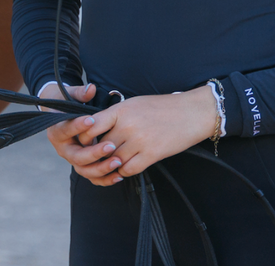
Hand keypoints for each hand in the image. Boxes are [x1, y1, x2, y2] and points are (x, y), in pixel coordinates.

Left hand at [46, 86, 217, 186]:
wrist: (189, 113)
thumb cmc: (161, 107)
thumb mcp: (134, 103)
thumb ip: (115, 115)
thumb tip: (98, 126)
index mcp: (121, 110)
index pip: (92, 125)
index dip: (85, 135)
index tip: (85, 141)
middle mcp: (127, 126)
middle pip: (102, 145)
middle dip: (96, 153)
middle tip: (94, 157)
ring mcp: (139, 141)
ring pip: (114, 160)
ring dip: (110, 164)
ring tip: (108, 165)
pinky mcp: (151, 155)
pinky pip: (129, 169)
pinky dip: (123, 171)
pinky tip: (124, 168)